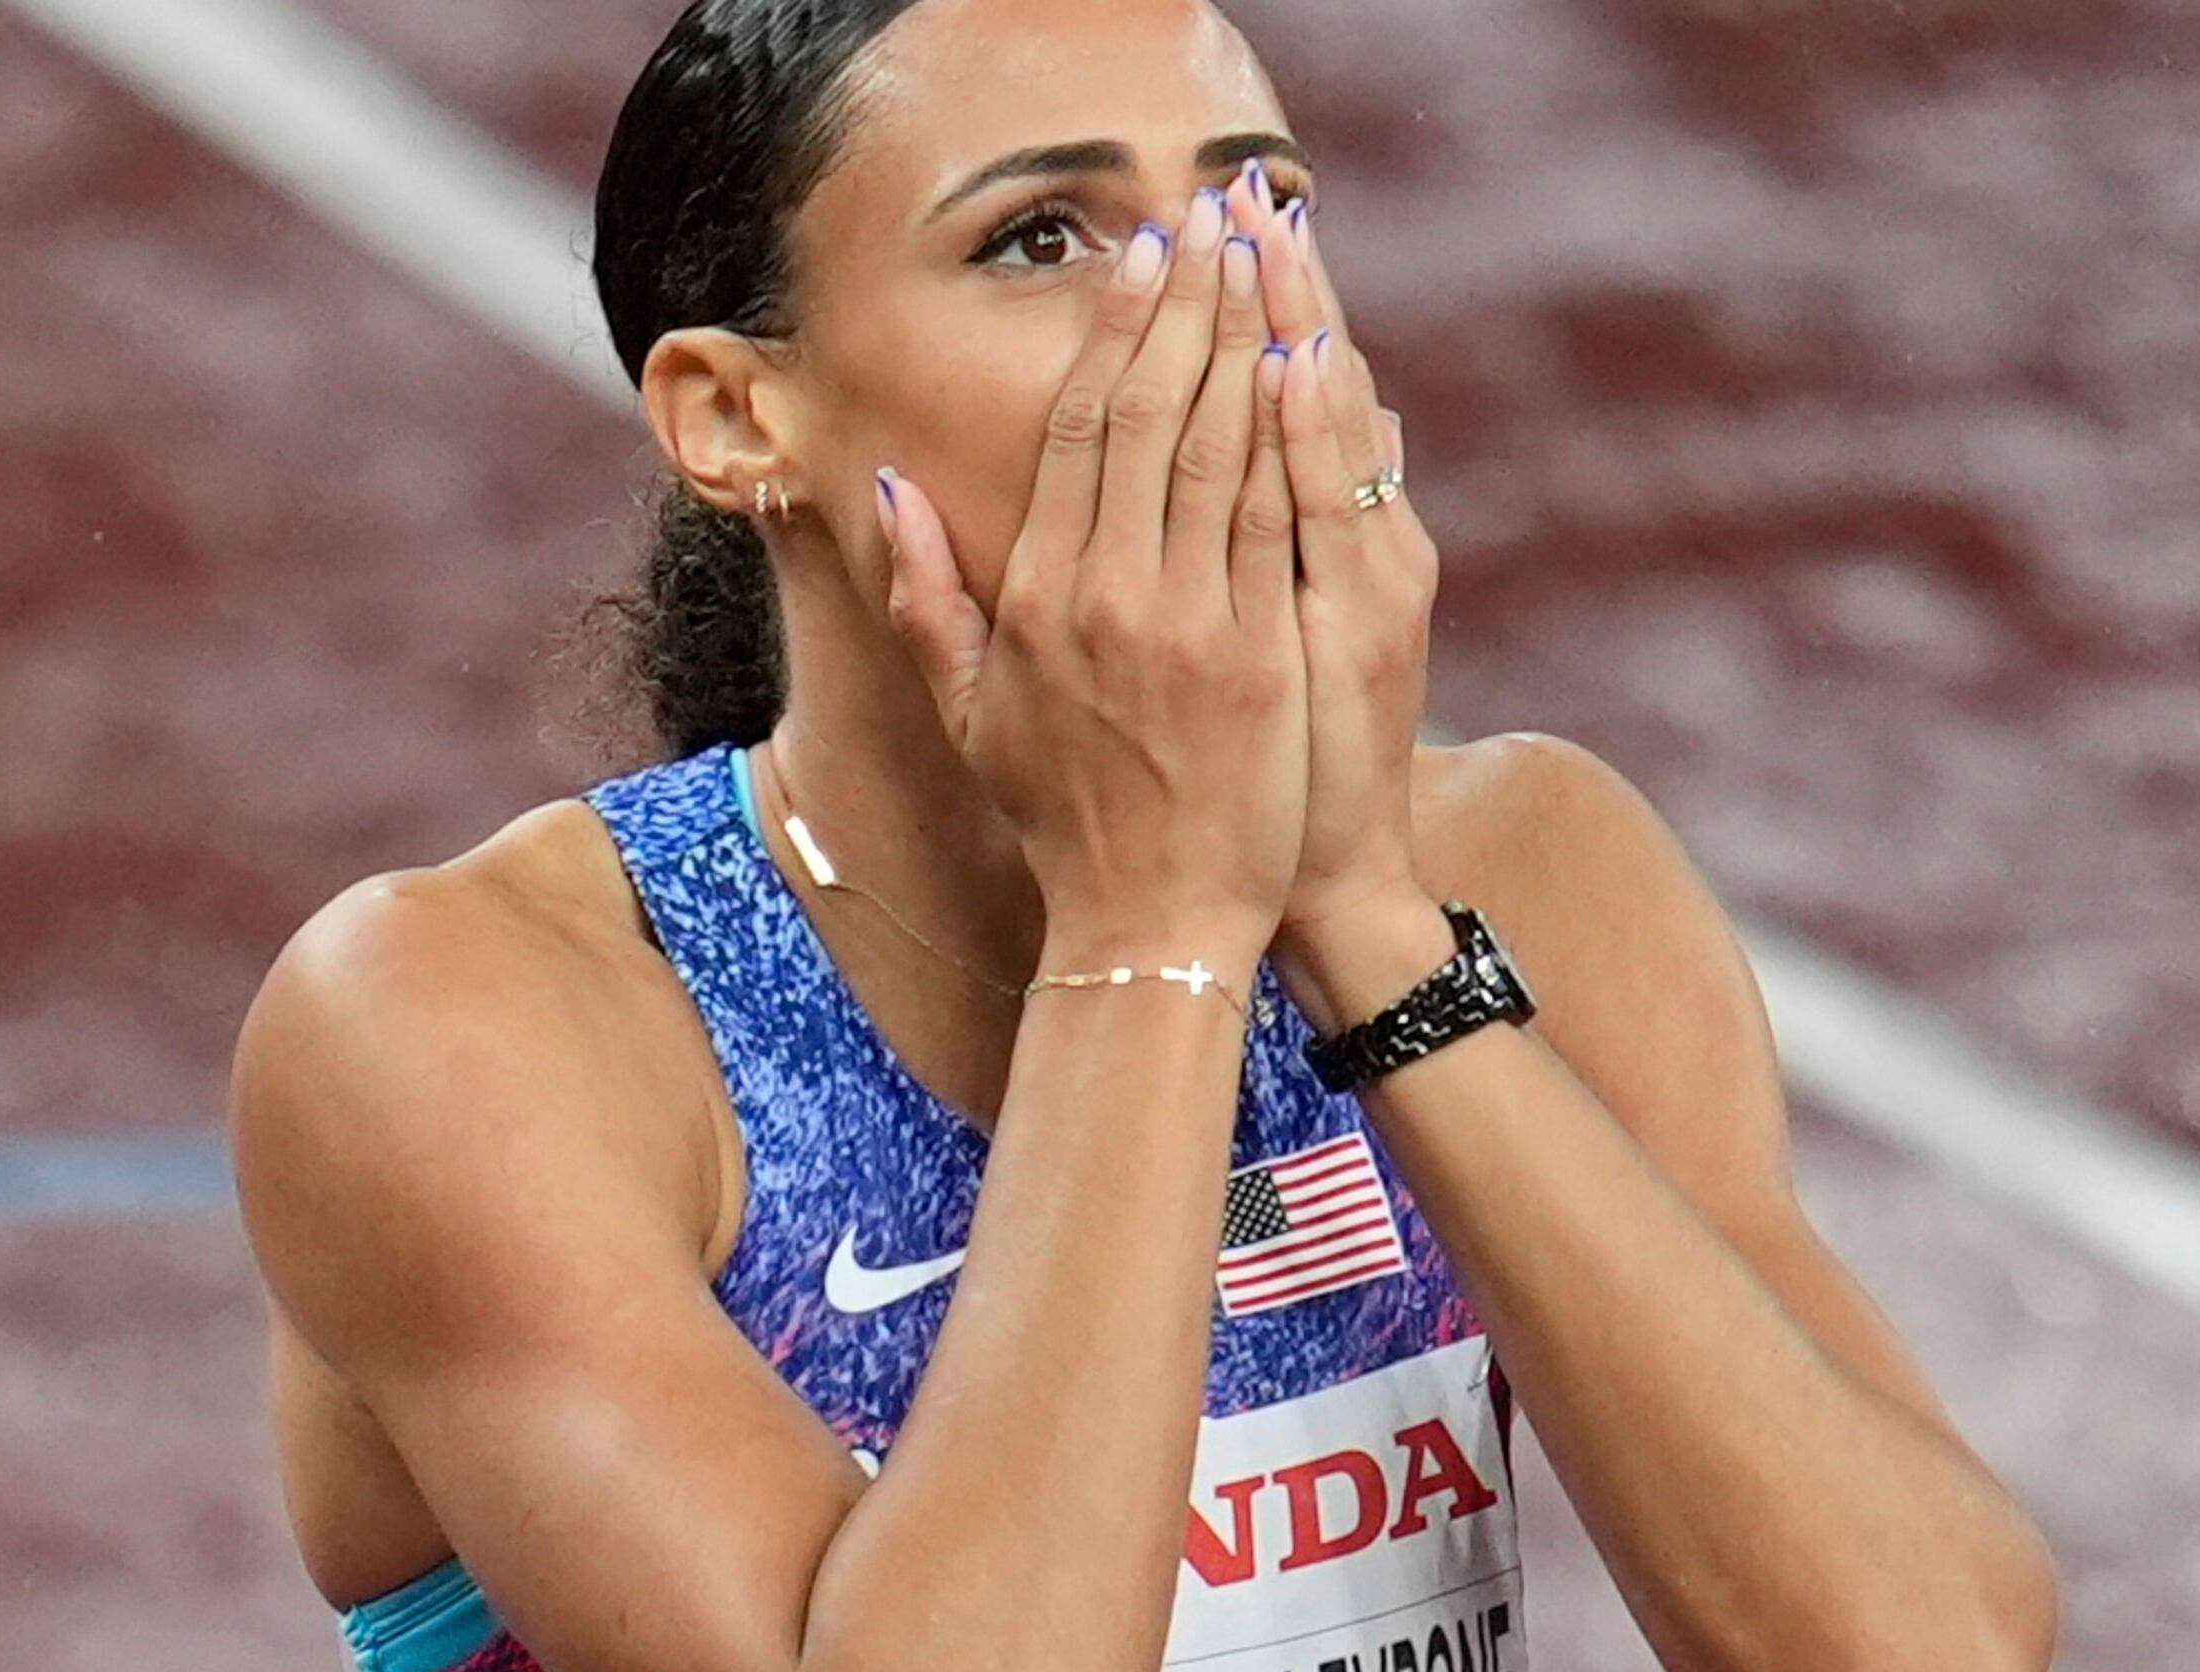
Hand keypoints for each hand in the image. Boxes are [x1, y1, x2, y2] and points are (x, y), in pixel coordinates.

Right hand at [873, 184, 1310, 967]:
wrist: (1150, 926)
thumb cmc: (1062, 822)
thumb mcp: (969, 712)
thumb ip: (926, 596)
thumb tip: (889, 486)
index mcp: (1038, 598)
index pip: (1079, 433)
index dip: (1113, 335)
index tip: (1141, 259)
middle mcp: (1106, 596)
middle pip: (1150, 415)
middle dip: (1186, 306)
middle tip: (1213, 217)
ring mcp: (1187, 623)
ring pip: (1218, 449)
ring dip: (1244, 342)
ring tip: (1265, 258)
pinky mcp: (1259, 656)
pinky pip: (1277, 521)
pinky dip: (1293, 437)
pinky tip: (1310, 361)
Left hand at [1237, 169, 1437, 940]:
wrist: (1327, 878)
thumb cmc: (1310, 763)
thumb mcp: (1345, 627)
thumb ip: (1354, 510)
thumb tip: (1363, 404)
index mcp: (1345, 541)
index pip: (1300, 395)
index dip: (1278, 306)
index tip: (1249, 218)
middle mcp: (1362, 547)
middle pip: (1313, 391)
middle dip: (1281, 292)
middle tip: (1254, 195)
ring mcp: (1363, 582)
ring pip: (1326, 434)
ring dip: (1301, 332)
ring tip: (1276, 242)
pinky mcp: (1355, 629)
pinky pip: (1325, 516)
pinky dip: (1316, 441)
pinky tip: (1303, 369)